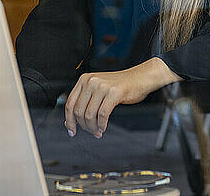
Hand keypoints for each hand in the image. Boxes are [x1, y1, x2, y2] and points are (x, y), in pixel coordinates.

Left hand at [64, 57, 181, 137]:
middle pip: (79, 111)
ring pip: (89, 115)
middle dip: (84, 126)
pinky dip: (102, 124)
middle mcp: (91, 81)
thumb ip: (84, 102)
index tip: (72, 131)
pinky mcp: (114, 92)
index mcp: (84, 79)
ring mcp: (102, 86)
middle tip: (92, 132)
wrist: (139, 77)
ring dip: (93, 128)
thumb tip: (70, 121)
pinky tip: (104, 127)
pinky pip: (102, 115)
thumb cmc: (119, 85)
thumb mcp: (98, 89)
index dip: (69, 120)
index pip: (70, 103)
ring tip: (98, 131)